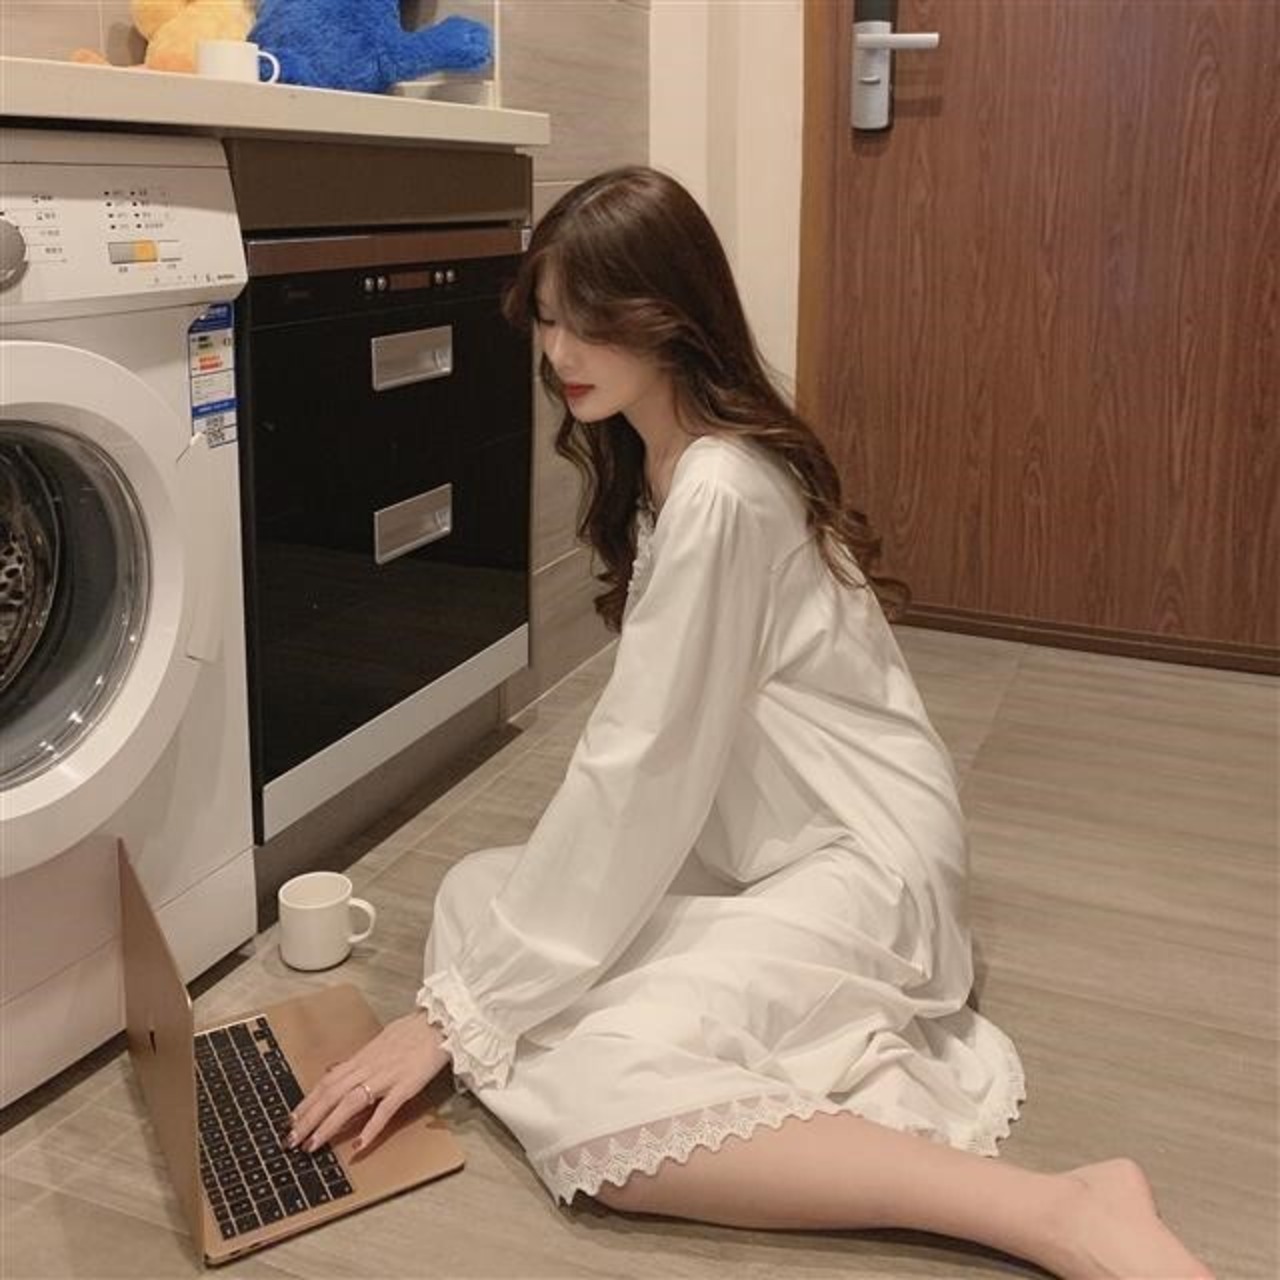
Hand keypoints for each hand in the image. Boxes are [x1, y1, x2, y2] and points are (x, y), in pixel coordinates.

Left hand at [287, 1012, 449, 1155]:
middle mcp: (369, 1066)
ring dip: (328, 1125)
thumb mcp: (381, 1040)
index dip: (308, 1101)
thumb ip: (360, 1059)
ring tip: (313, 1145)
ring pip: (349, 1102)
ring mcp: (387, 1076)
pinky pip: (385, 1109)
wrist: (441, 1022)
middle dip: (308, 1118)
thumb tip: (338, 1068)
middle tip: (290, 1141)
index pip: (327, 1081)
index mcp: (363, 1057)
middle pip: (331, 1093)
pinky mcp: (407, 1085)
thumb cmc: (414, 1031)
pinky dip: (371, 1128)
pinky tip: (359, 1146)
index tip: (291, 1120)